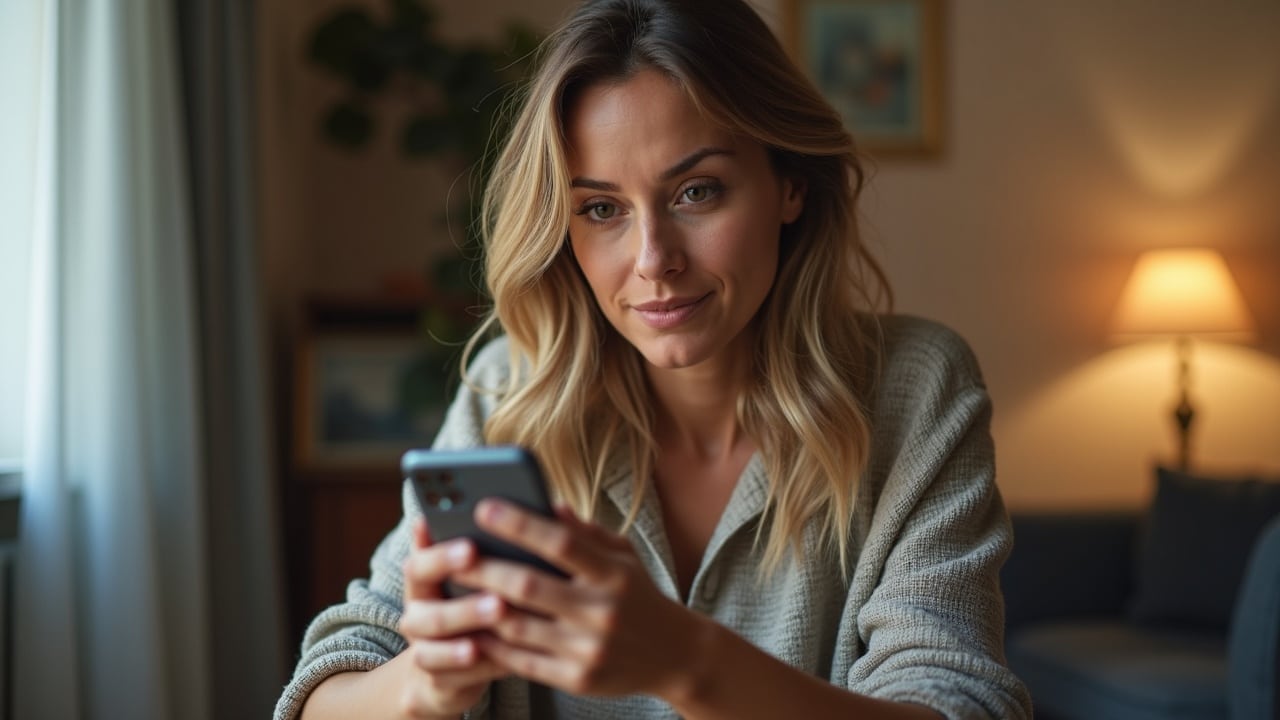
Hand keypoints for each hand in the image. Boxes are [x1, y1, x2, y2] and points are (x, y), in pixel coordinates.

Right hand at [395, 518, 508, 717]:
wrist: (453, 667)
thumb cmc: (476, 605)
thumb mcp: (480, 576)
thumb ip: (490, 547)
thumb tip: (523, 509)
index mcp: (425, 579)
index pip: (420, 563)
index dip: (442, 555)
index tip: (472, 546)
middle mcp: (417, 610)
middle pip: (427, 607)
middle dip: (463, 598)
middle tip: (498, 594)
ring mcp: (423, 646)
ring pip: (435, 640)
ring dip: (468, 627)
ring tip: (499, 619)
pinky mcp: (436, 678)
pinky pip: (450, 674)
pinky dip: (477, 666)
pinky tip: (503, 657)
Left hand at [449, 500, 706, 700]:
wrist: (676, 656)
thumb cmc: (639, 595)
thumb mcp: (623, 556)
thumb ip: (585, 532)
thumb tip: (546, 505)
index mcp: (613, 574)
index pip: (561, 543)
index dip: (520, 523)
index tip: (483, 507)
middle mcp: (602, 611)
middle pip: (529, 585)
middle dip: (484, 567)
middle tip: (451, 552)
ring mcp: (589, 649)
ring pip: (518, 625)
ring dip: (480, 606)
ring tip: (453, 588)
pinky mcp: (577, 679)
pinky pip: (522, 661)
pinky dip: (493, 644)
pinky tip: (472, 627)